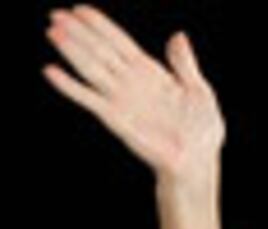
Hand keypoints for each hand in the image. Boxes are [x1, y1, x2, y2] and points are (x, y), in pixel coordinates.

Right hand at [42, 5, 225, 182]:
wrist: (198, 161)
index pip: (120, 43)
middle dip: (79, 32)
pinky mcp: (116, 119)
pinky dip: (70, 87)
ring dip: (72, 50)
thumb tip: (178, 36)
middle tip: (55, 14)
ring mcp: (122, 101)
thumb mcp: (200, 92)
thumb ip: (185, 65)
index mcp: (151, 74)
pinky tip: (51, 71)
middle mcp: (132, 84)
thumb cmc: (202, 131)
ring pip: (92, 68)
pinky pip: (89, 99)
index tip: (80, 9)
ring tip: (53, 32)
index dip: (100, 25)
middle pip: (100, 50)